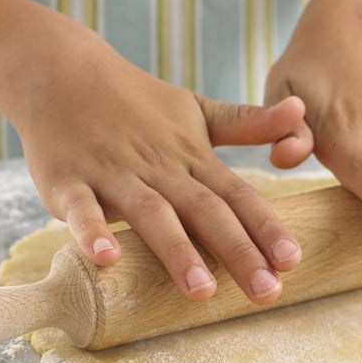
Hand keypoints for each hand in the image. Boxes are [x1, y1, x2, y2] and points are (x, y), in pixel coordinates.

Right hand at [8, 27, 305, 302]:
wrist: (60, 69)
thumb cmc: (135, 100)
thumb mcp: (197, 108)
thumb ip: (247, 122)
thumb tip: (301, 112)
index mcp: (192, 156)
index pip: (237, 194)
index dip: (265, 226)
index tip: (293, 260)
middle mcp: (159, 167)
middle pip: (205, 211)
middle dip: (238, 252)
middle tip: (267, 293)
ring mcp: (113, 173)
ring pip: (152, 213)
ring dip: (177, 251)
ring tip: (203, 290)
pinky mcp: (68, 180)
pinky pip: (80, 208)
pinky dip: (91, 230)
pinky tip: (106, 259)